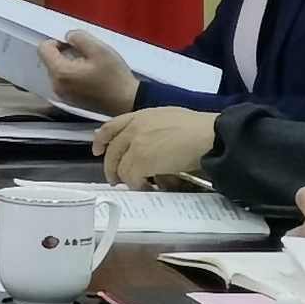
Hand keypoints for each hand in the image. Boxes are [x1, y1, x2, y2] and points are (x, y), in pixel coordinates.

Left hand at [34, 31, 138, 115]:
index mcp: (60, 72)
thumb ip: (79, 37)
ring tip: (89, 64)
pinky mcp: (69, 100)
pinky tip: (89, 75)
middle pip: (49, 60)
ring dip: (69, 63)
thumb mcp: (99, 49)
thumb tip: (67, 36)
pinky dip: (72, 74)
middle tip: (85, 53)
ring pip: (57, 70)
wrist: (126, 102)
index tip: (74, 43)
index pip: (43, 49)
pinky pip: (64, 81)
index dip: (56, 41)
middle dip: (63, 52)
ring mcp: (62, 95)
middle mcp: (55, 85)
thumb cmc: (113, 76)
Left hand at [91, 106, 213, 184]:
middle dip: (112, 167)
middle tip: (116, 180)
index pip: (112, 126)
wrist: (207, 136)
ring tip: (140, 185)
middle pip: (112, 151)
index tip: (97, 151)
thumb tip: (147, 147)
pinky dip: (139, 185)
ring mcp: (136, 145)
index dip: (101, 140)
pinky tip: (148, 187)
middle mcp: (134, 128)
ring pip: (121, 168)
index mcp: (140, 115)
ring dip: (129, 179)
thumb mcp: (168, 119)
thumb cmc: (197, 128)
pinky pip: (132, 178)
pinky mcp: (141, 161)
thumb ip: (151, 129)